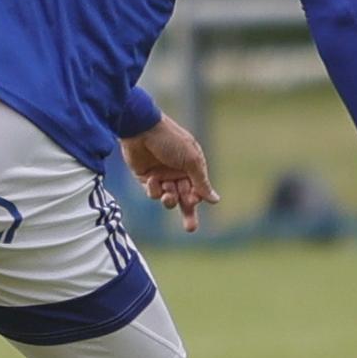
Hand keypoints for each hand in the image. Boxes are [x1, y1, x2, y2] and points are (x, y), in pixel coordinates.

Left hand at [120, 116, 219, 232]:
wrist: (140, 128)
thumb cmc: (170, 140)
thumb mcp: (191, 160)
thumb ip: (202, 181)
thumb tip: (215, 200)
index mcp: (192, 166)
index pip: (198, 190)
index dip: (196, 198)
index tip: (193, 199)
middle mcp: (178, 173)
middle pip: (185, 199)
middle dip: (188, 214)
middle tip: (190, 229)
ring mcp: (162, 175)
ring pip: (169, 199)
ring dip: (170, 199)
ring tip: (167, 193)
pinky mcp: (145, 178)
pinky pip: (153, 193)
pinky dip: (154, 190)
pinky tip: (153, 179)